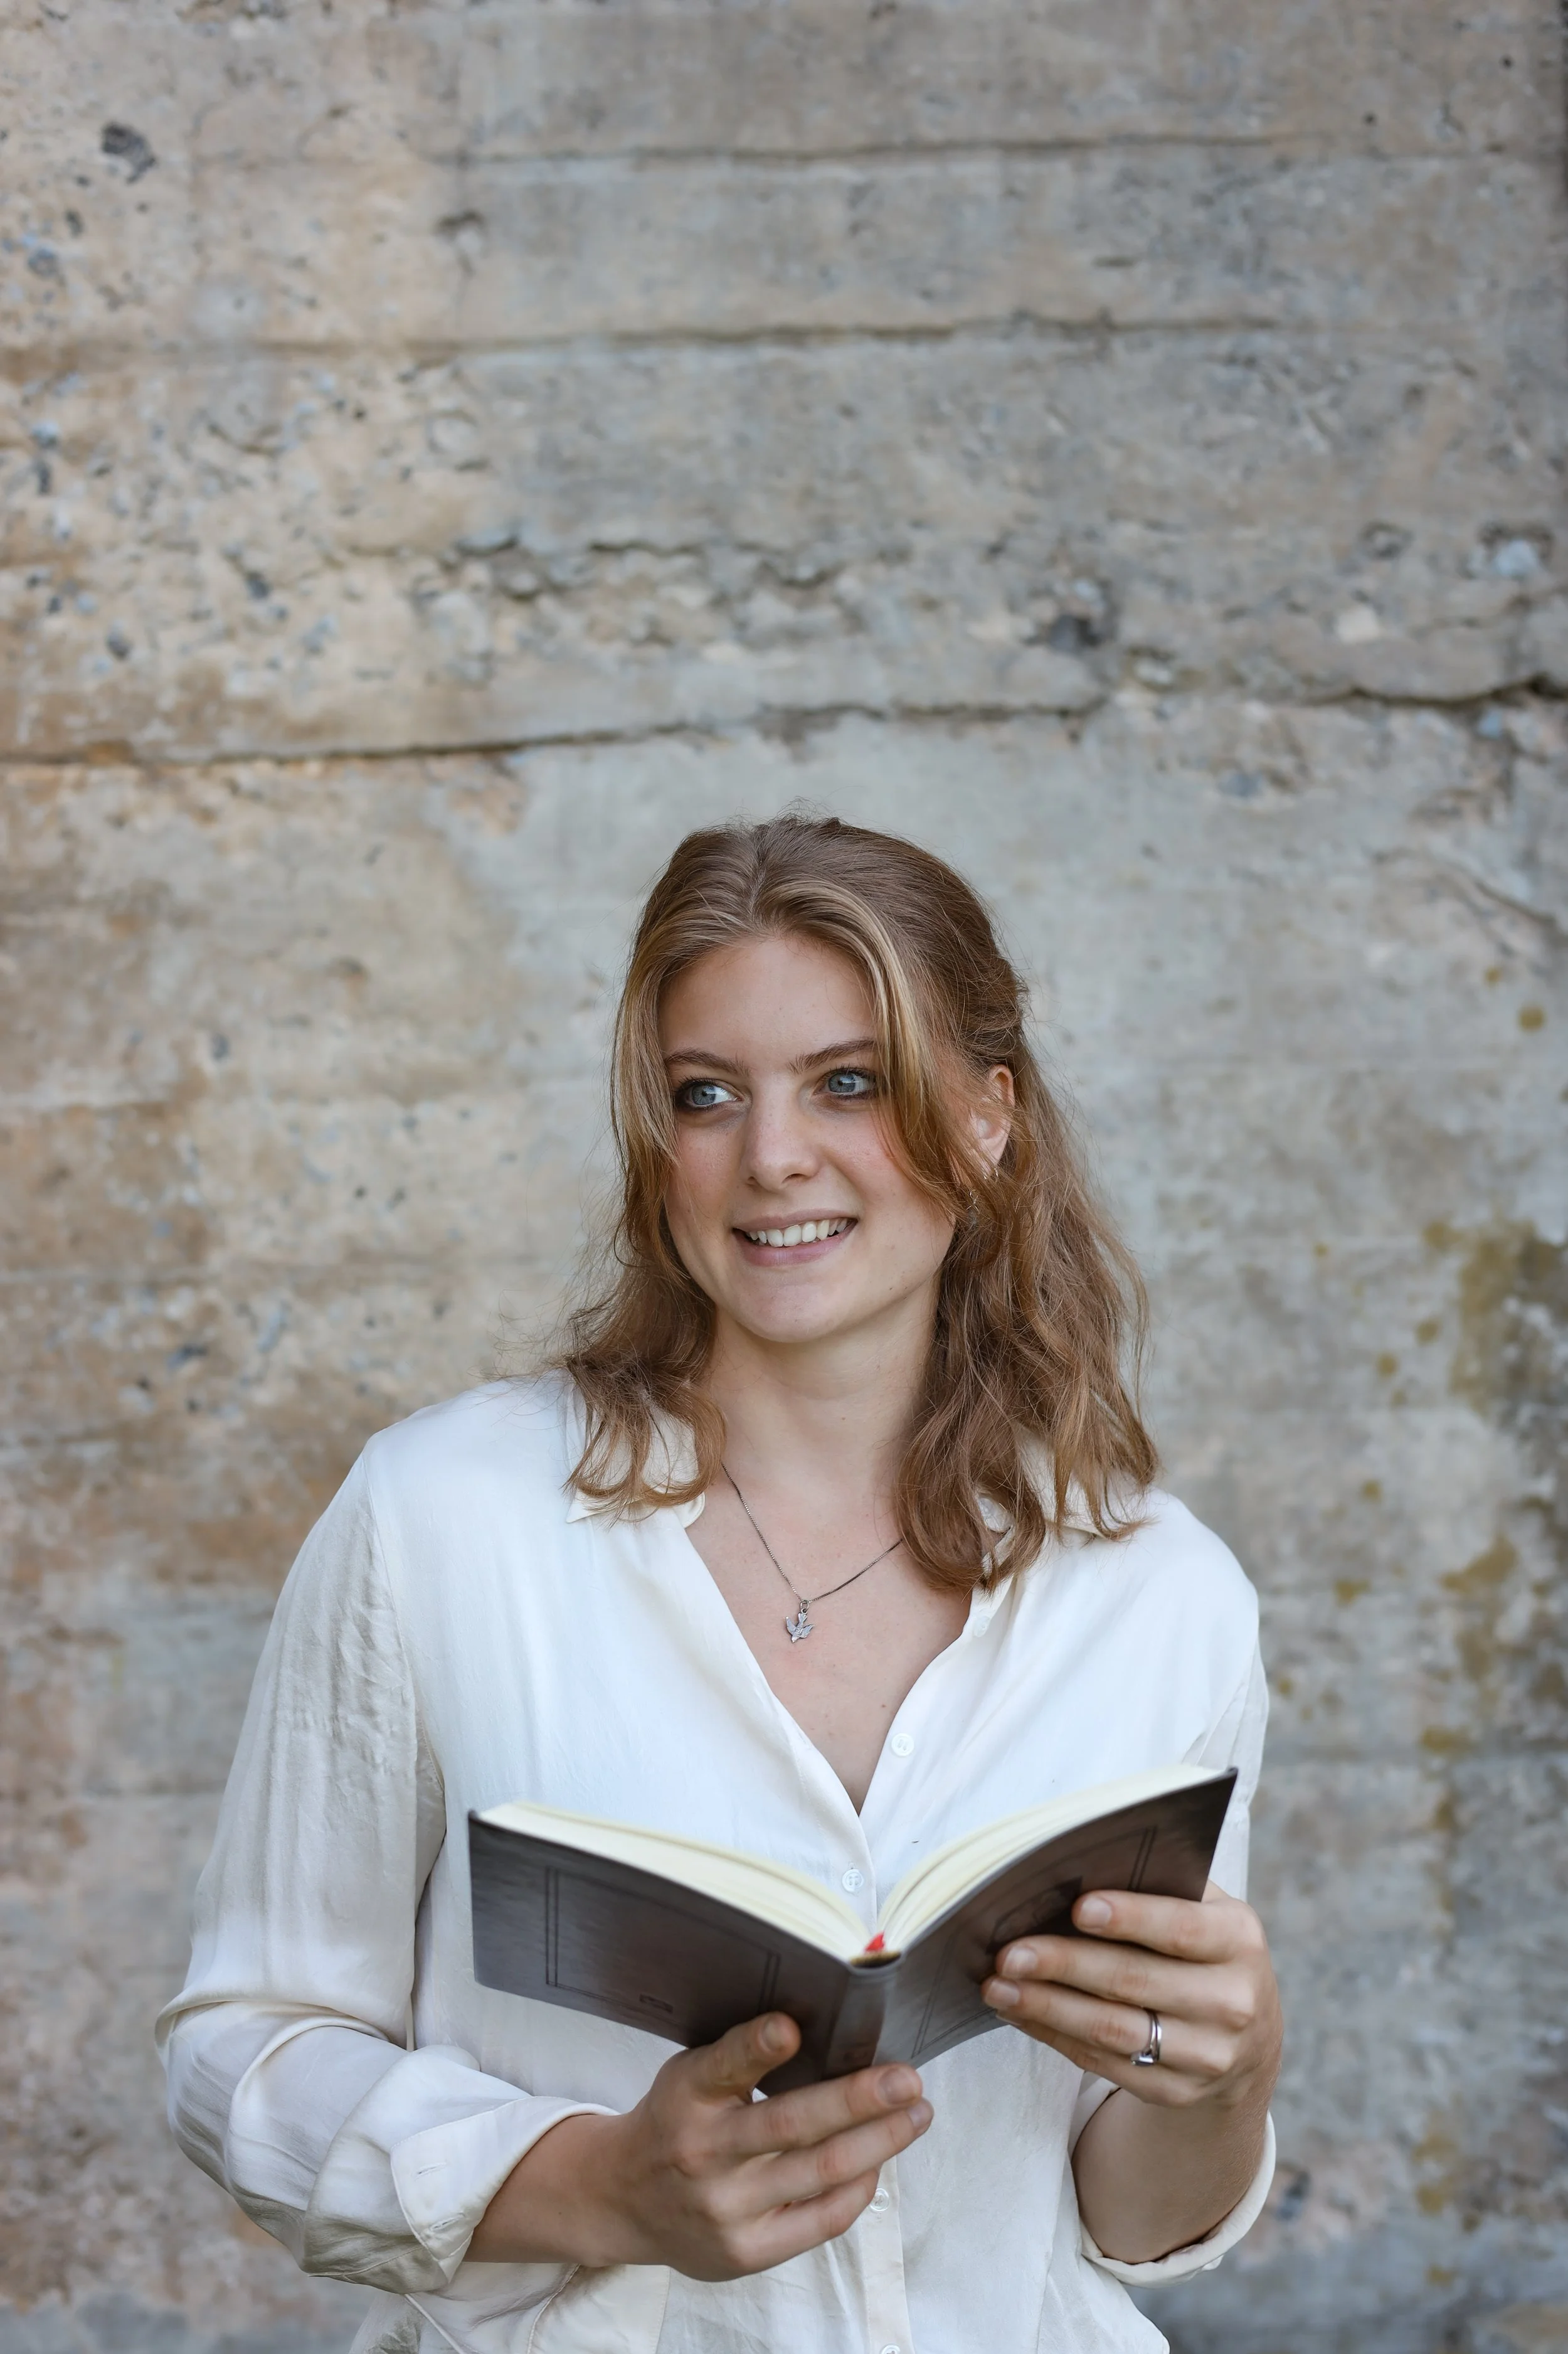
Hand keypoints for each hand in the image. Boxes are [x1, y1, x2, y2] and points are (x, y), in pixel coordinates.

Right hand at [470, 2012, 931, 2278]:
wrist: (625, 2200)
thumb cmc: (676, 2119)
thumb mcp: (691, 2074)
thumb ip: (743, 2055)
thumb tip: (826, 2030)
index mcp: (687, 2094)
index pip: (722, 2065)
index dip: (757, 2046)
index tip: (790, 2027)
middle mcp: (703, 2151)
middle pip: (791, 2125)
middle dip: (859, 2100)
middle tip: (908, 2079)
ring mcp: (725, 2207)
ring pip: (819, 2173)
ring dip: (879, 2142)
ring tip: (916, 2115)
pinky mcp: (745, 2252)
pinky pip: (819, 2220)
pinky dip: (858, 2188)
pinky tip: (880, 2162)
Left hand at [981, 1879, 1280, 2111]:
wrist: (1247, 2040)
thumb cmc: (1204, 1951)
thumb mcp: (1204, 1912)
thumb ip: (1157, 1890)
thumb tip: (1071, 1874)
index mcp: (1238, 1941)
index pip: (1181, 1928)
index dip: (1130, 1918)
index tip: (1079, 1908)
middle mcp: (1231, 2002)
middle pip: (1134, 1981)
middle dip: (1063, 1964)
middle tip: (1009, 1953)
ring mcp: (1206, 2055)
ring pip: (1113, 2030)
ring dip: (1047, 2007)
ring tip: (998, 1987)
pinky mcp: (1175, 2091)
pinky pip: (1104, 2063)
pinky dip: (1055, 2035)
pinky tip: (1020, 2013)